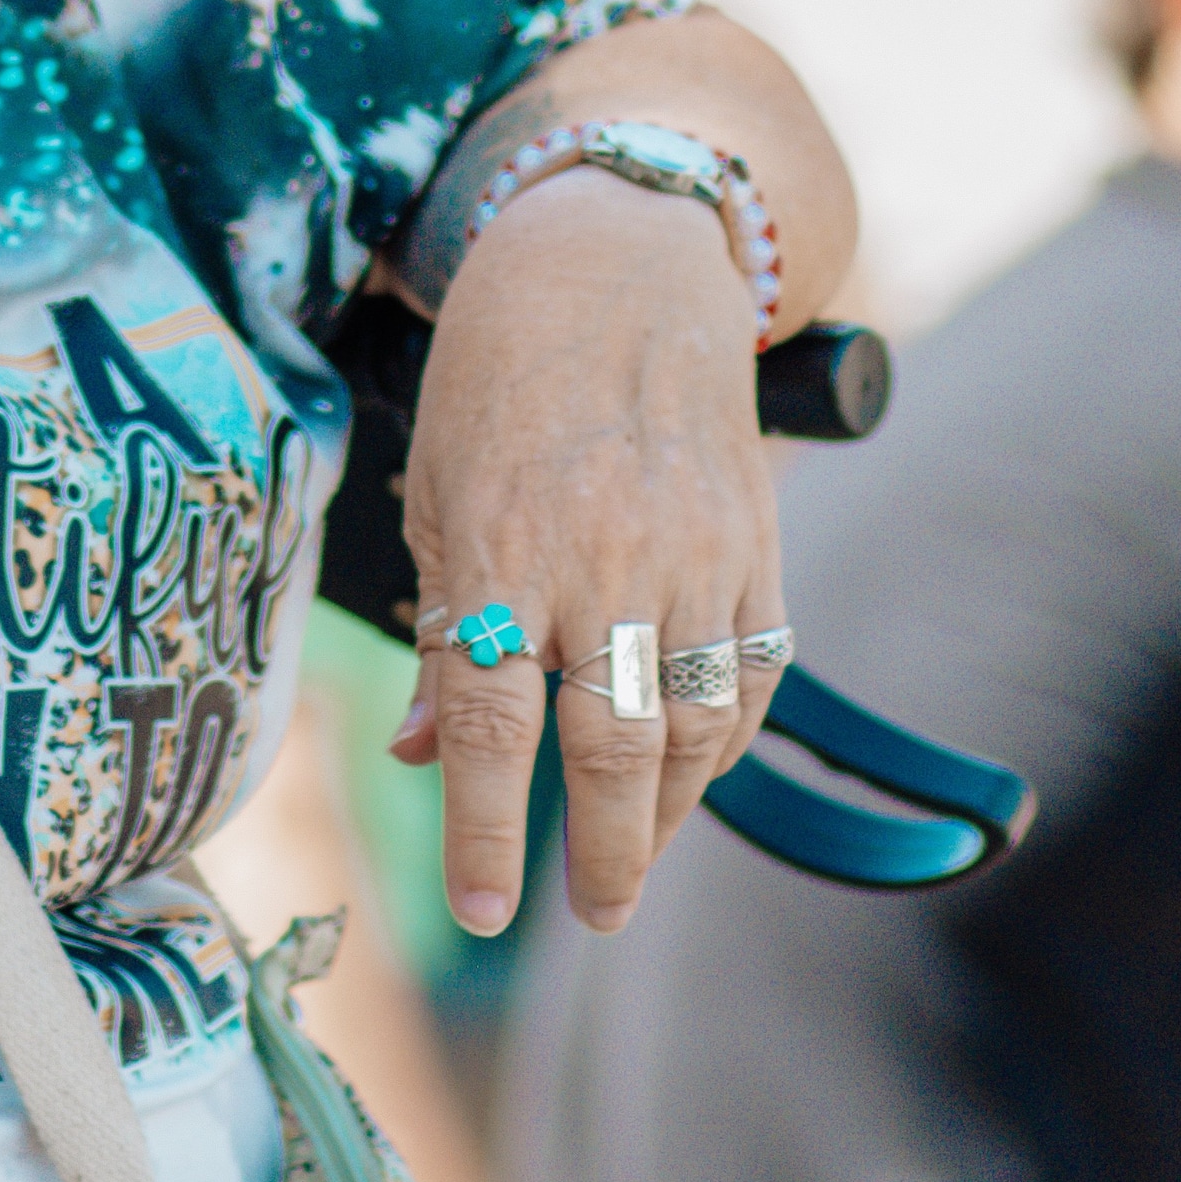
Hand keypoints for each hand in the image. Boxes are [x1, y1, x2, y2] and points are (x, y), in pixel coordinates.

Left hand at [388, 173, 785, 936]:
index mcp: (504, 550)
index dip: (485, 831)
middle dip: (604, 853)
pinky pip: (752, 676)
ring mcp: (695, 558)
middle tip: (590, 914)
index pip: (495, 724)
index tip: (480, 915)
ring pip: (697, 728)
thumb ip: (443, 631)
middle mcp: (606, 564)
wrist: (618, 267)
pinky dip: (726, 743)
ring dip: (669, 813)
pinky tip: (695, 776)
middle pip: (614, 750)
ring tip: (632, 860)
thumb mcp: (437, 493)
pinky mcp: (758, 547)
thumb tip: (422, 754)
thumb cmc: (499, 379)